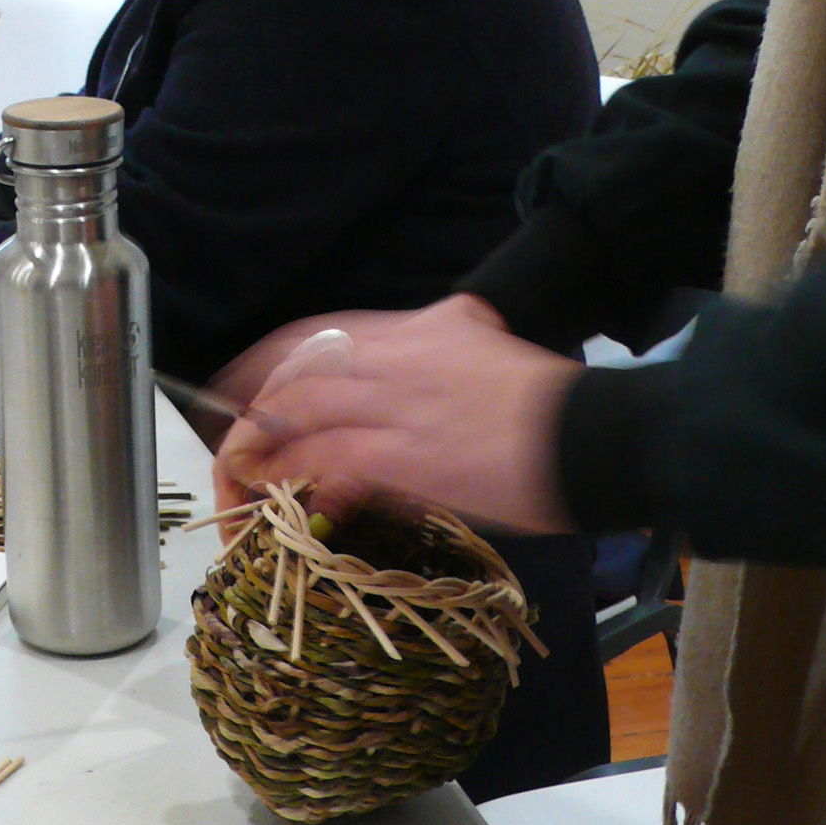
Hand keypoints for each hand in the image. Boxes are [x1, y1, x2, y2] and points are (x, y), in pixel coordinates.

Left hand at [216, 294, 581, 534]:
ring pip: (300, 415)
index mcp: (417, 329)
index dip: (266, 363)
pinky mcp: (404, 455)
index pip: (317, 335)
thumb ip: (450, 336)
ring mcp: (396, 405)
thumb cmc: (549, 404)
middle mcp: (396, 358)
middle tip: (236, 445)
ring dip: (263, 448)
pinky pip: (326, 462)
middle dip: (253, 412)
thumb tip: (443, 328)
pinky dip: (295, 478)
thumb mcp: (490, 346)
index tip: (242, 387)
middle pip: (296, 376)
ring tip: (245, 476)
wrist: (590, 435)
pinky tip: (282, 496)